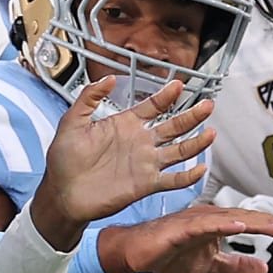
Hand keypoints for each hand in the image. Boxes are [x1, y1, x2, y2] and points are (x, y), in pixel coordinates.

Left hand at [30, 77, 213, 250]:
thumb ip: (88, 98)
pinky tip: (200, 168)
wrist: (62, 193)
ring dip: (196, 143)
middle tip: (207, 105)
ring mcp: (145, 163)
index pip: (152, 106)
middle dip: (191, 115)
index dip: (167, 96)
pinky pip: (172, 180)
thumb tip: (108, 79)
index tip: (179, 85)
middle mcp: (139, 142)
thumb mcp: (72, 122)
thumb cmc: (64, 160)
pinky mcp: (146, 184)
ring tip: (211, 133)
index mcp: (124, 125)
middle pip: (173, 126)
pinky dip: (187, 176)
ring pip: (178, 151)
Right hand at [98, 204, 272, 272]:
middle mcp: (208, 217)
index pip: (249, 223)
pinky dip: (222, 225)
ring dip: (253, 222)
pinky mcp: (179, 229)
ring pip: (228, 219)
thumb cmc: (168, 253)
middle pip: (244, 218)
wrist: (134, 253)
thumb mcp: (209, 264)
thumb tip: (264, 268)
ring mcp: (193, 221)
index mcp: (216, 224)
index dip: (272, 225)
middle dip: (270, 222)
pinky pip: (203, 226)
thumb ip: (235, 264)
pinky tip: (239, 227)